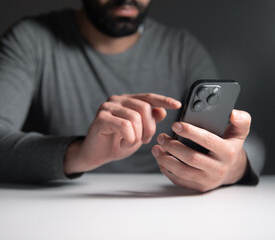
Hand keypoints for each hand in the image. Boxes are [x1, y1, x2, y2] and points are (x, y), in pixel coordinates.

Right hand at [64, 93, 180, 173]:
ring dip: (137, 136)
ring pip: (135, 118)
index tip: (177, 105)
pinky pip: (124, 126)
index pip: (149, 97)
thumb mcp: (139, 132)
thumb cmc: (118, 143)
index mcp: (128, 101)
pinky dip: (128, 138)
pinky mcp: (101, 117)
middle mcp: (117, 100)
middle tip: (145, 140)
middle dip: (149, 128)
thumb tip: (162, 110)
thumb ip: (149, 121)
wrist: (97, 155)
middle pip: (144, 108)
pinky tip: (122, 142)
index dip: (164, 100)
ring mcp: (107, 107)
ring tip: (130, 142)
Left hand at [151, 109, 250, 191]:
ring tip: (156, 148)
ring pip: (183, 171)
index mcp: (228, 152)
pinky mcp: (199, 187)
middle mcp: (218, 168)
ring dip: (166, 159)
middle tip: (161, 137)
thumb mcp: (240, 132)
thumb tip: (232, 113)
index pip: (208, 141)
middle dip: (173, 147)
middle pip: (192, 158)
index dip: (190, 132)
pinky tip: (161, 160)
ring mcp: (208, 180)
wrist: (232, 169)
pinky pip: (180, 180)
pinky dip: (167, 170)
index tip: (175, 125)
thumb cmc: (230, 146)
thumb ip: (240, 120)